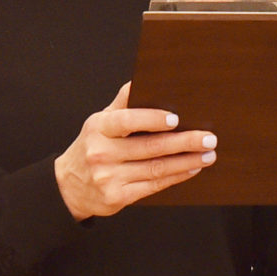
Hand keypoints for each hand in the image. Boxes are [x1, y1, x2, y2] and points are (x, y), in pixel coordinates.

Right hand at [53, 82, 216, 219]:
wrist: (68, 187)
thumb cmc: (93, 146)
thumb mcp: (100, 121)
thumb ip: (123, 102)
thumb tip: (142, 78)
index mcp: (98, 128)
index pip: (127, 120)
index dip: (152, 119)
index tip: (176, 119)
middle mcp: (101, 153)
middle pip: (150, 147)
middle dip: (184, 142)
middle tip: (208, 138)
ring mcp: (108, 177)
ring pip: (156, 168)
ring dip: (187, 161)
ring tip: (208, 154)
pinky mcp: (116, 197)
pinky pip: (153, 185)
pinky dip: (176, 176)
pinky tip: (192, 168)